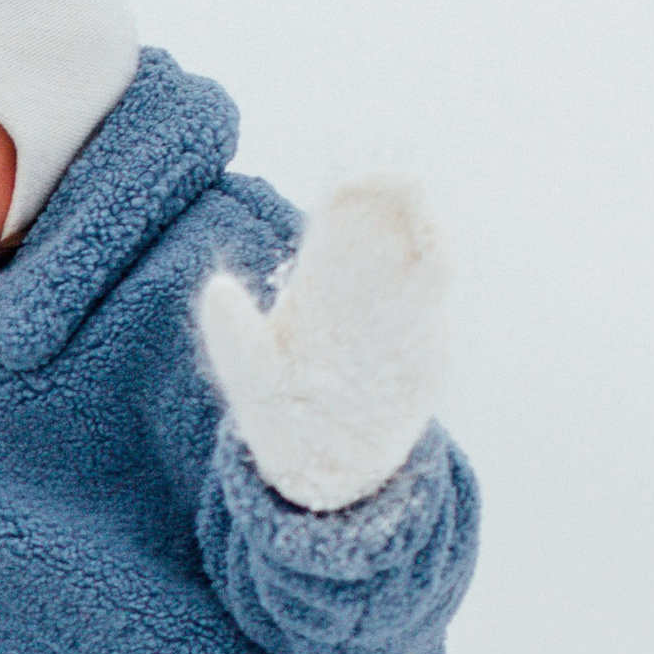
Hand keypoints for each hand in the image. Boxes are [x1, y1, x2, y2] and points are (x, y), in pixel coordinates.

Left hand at [195, 177, 448, 514]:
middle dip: (397, 202)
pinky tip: (432, 262)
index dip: (353, 196)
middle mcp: (366, 291)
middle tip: (400, 181)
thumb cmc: (282, 419)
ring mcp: (400, 318)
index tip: (352, 184)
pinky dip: (437, 275)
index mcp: (322, 283)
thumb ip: (235, 337)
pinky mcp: (426, 351)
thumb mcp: (251, 379)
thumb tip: (215, 287)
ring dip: (425, 232)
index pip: (342, 223)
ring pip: (419, 259)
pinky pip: (435, 305)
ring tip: (420, 217)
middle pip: (388, 229)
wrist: (324, 472)